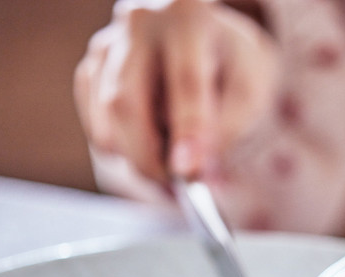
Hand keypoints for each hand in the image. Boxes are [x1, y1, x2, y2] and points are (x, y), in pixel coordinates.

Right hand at [74, 0, 277, 183]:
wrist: (211, 44)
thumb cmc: (236, 69)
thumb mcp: (251, 95)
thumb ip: (227, 131)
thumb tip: (195, 173)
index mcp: (189, 15)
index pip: (186, 82)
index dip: (188, 132)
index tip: (189, 173)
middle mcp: (140, 21)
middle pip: (126, 103)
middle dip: (148, 159)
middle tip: (174, 191)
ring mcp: (108, 43)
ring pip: (106, 119)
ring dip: (136, 159)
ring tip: (170, 175)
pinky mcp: (93, 68)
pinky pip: (97, 125)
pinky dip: (121, 151)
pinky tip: (151, 152)